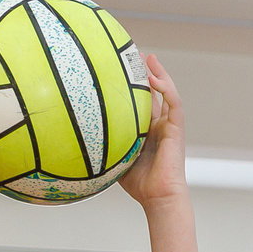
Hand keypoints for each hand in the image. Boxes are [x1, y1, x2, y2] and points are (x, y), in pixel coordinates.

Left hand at [118, 53, 186, 205]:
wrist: (159, 196)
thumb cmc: (138, 184)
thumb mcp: (115, 157)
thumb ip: (103, 143)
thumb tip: (75, 135)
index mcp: (146, 131)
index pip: (140, 103)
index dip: (132, 87)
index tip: (119, 71)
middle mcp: (159, 125)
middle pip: (154, 92)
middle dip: (146, 73)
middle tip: (133, 55)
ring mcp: (169, 125)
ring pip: (167, 92)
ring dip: (159, 73)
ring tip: (148, 57)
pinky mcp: (177, 128)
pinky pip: (174, 102)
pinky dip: (166, 88)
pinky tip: (154, 77)